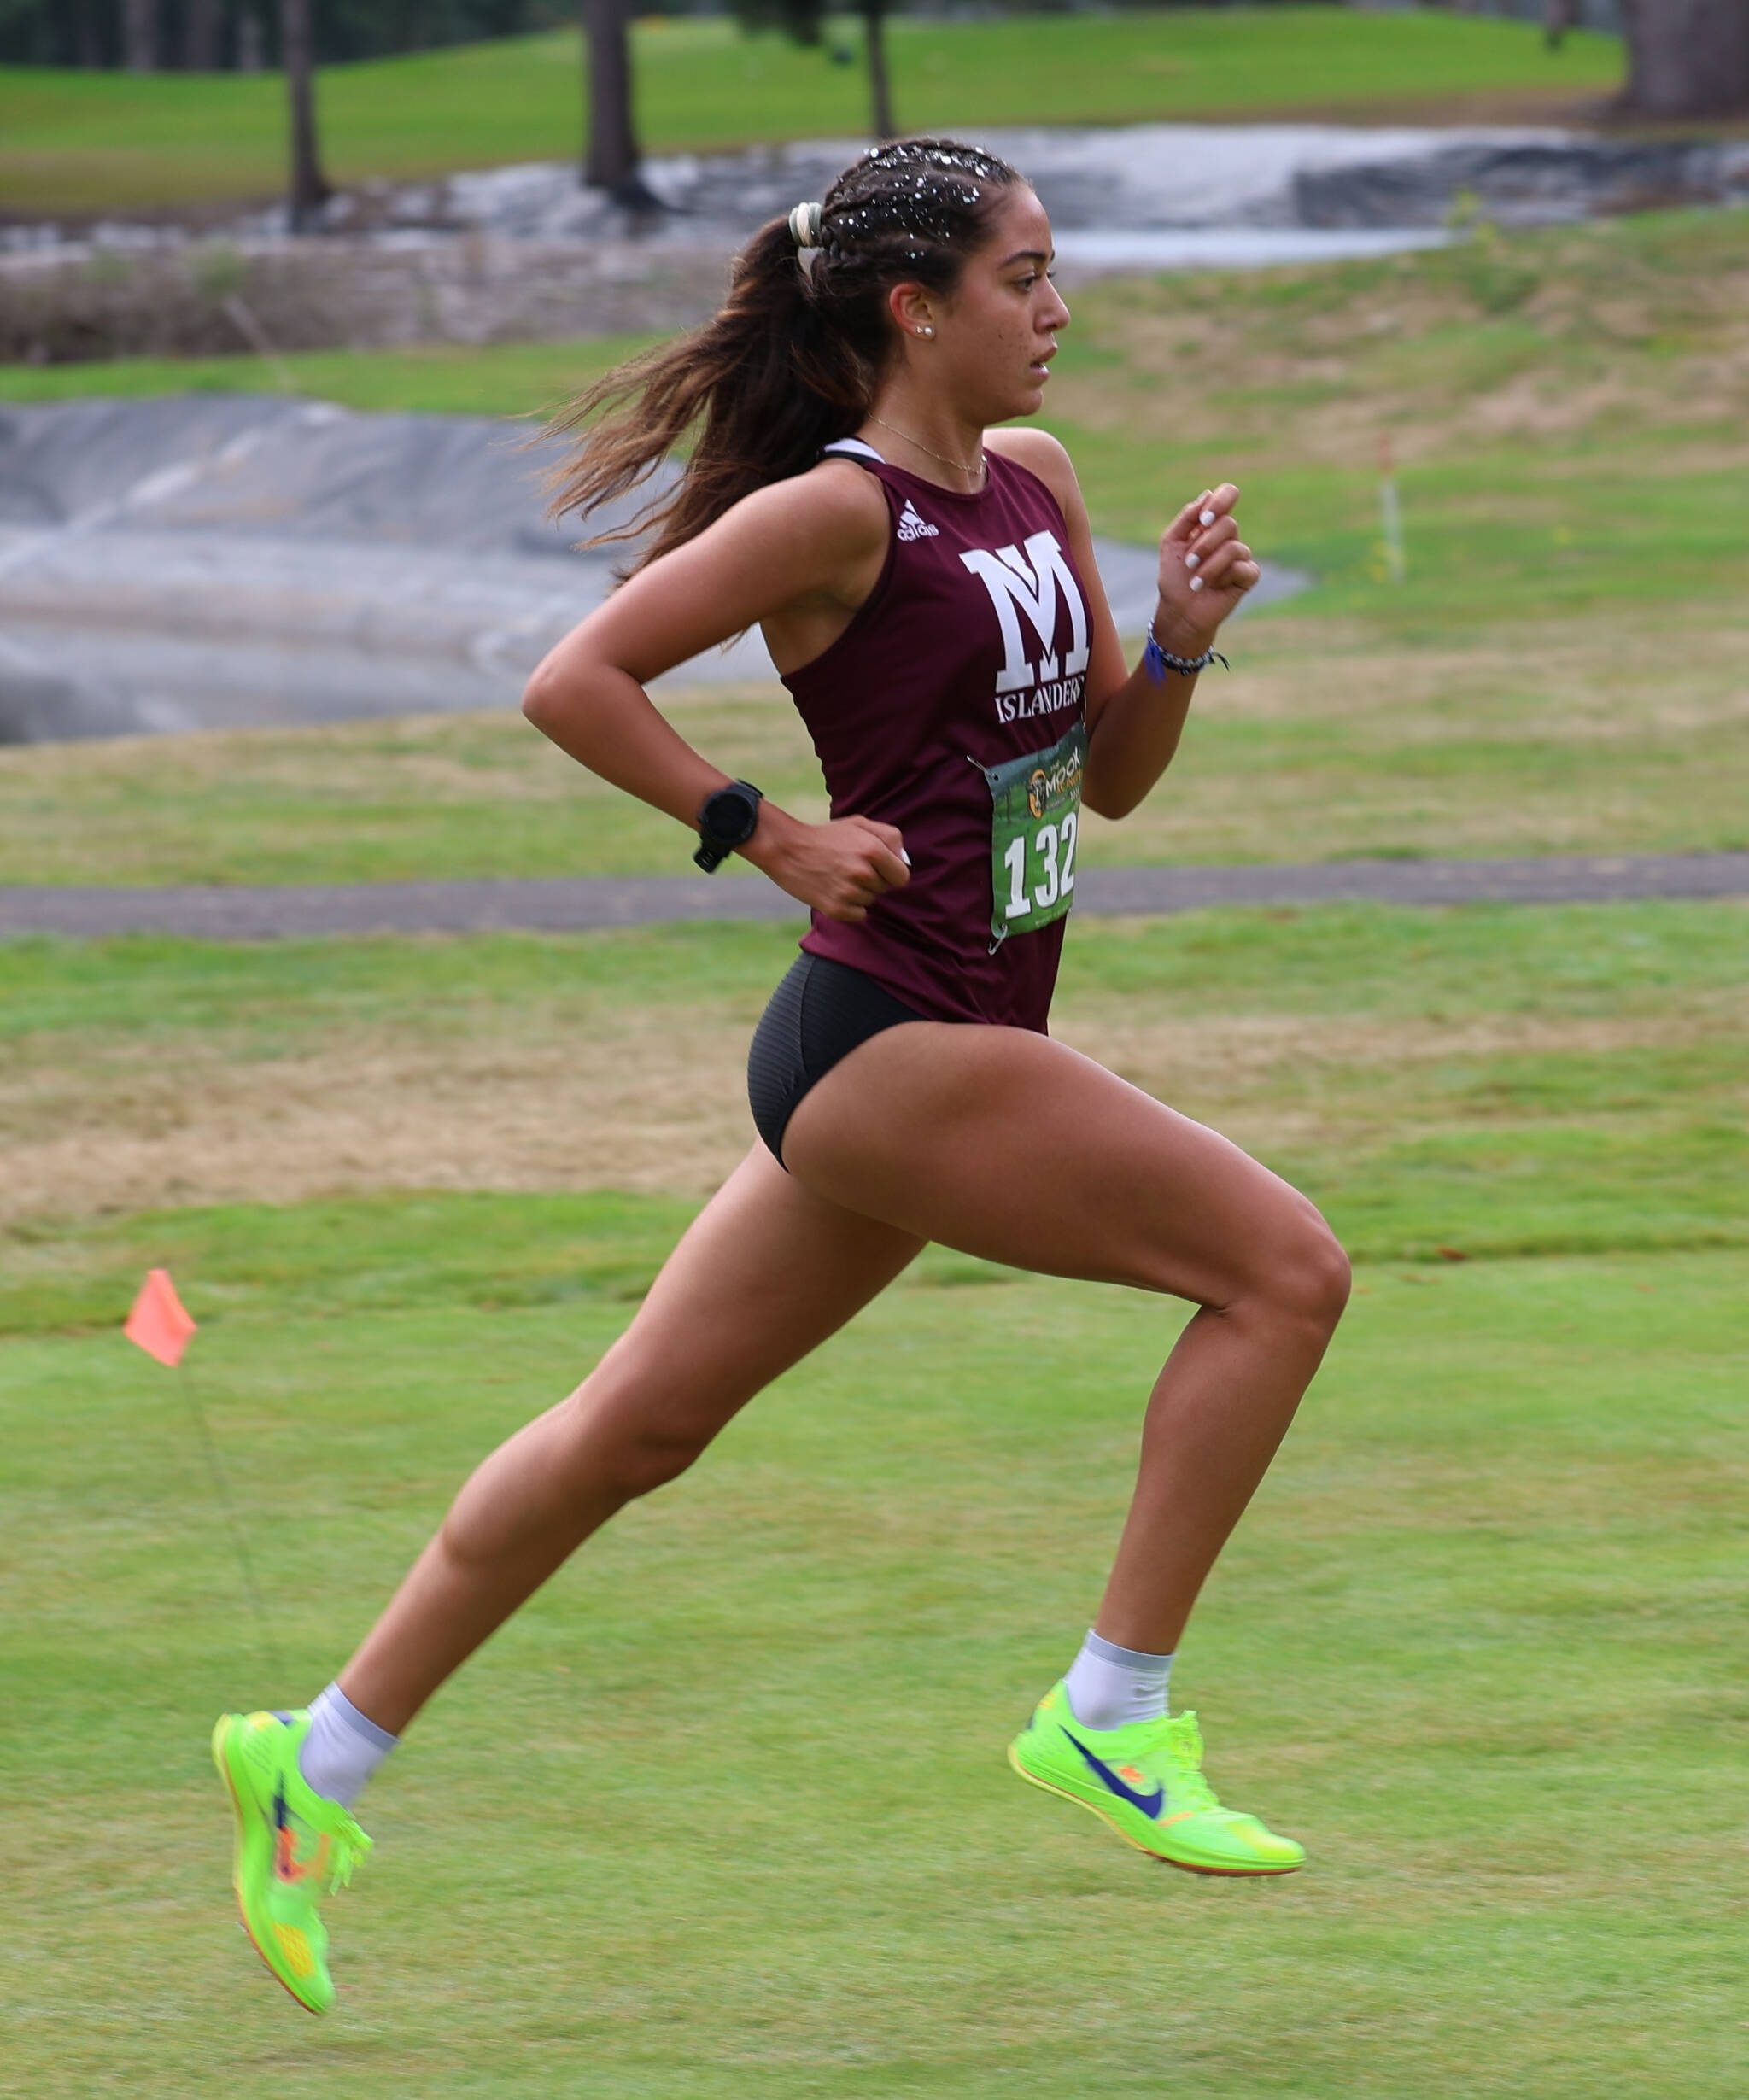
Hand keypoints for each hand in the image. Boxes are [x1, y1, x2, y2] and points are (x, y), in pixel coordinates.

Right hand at [745, 809, 910, 923]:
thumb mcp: (859, 824)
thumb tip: (904, 861)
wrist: (786, 849)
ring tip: (837, 876)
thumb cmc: (826, 836)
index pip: (902, 877)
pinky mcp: (836, 909)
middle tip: (848, 866)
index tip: (879, 868)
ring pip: (870, 901)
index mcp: (873, 850)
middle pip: (884, 889)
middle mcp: (863, 873)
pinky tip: (834, 891)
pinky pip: (859, 915)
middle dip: (872, 880)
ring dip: (859, 892)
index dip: (892, 873)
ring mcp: (849, 893)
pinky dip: (850, 907)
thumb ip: (889, 837)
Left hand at [1155, 482, 1259, 646]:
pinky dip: (1222, 578)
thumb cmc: (1175, 578)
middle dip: (1204, 545)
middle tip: (1189, 563)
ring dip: (1209, 566)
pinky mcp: (1248, 576)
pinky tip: (1214, 588)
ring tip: (1195, 582)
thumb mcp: (1171, 543)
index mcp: (1211, 524)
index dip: (1222, 500)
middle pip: (1228, 524)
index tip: (1204, 519)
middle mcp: (1229, 536)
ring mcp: (1240, 556)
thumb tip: (1207, 495)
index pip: (1228, 495)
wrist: (1179, 612)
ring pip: (1233, 548)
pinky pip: (1242, 567)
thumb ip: (1187, 518)